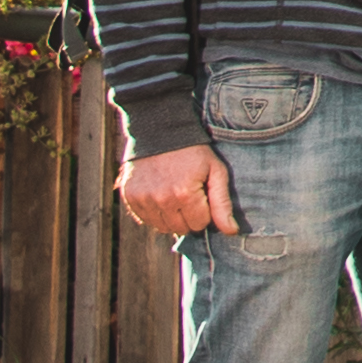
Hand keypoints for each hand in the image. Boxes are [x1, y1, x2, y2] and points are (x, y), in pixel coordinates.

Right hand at [121, 139, 236, 240]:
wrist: (160, 130)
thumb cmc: (193, 152)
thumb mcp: (215, 171)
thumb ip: (223, 204)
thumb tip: (231, 232)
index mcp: (185, 194)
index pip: (200, 224)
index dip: (203, 210)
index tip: (201, 193)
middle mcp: (162, 200)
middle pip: (181, 229)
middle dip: (188, 216)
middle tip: (188, 194)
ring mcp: (144, 200)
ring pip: (163, 228)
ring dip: (171, 217)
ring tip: (173, 194)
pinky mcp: (130, 198)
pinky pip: (146, 221)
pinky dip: (154, 213)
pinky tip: (159, 194)